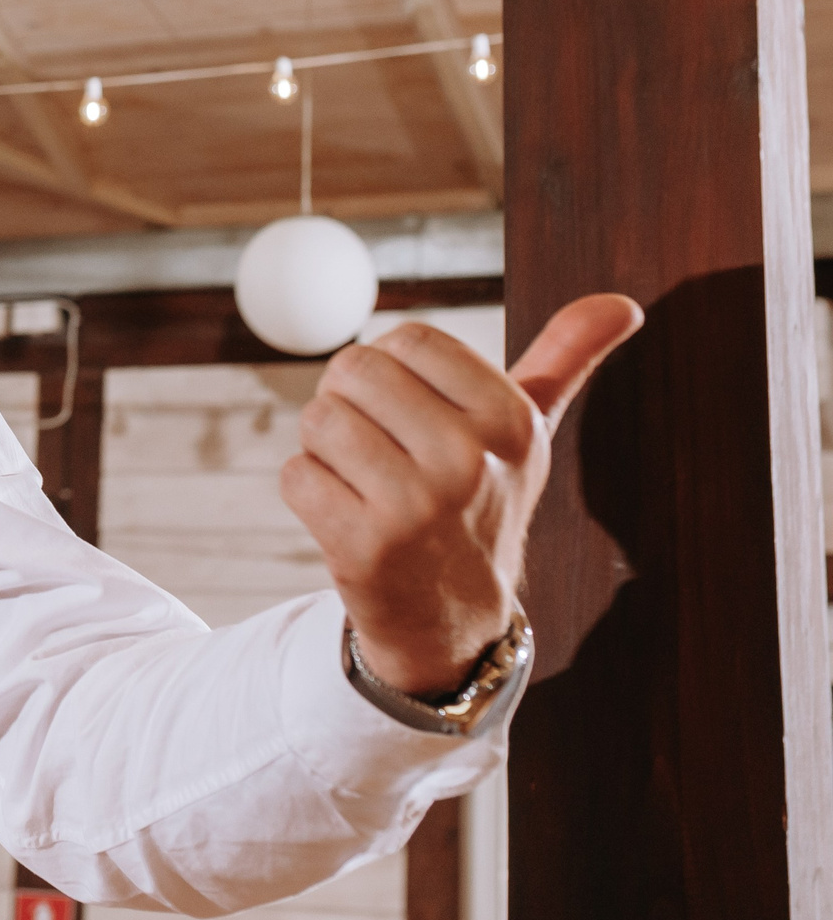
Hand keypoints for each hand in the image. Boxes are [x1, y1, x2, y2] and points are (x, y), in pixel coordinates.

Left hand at [281, 294, 641, 697]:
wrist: (454, 615)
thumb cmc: (480, 498)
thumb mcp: (528, 431)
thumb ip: (565, 360)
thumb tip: (624, 304)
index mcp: (510, 420)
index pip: (407, 339)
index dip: (392, 369)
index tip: (414, 414)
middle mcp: (470, 460)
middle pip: (352, 370)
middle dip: (349, 404)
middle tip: (382, 453)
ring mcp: (417, 506)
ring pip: (319, 420)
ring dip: (325, 450)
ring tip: (366, 485)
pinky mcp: (364, 545)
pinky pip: (295, 474)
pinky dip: (308, 491)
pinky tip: (348, 519)